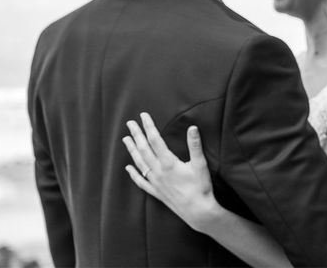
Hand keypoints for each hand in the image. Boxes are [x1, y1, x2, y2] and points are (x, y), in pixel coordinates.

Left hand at [122, 113, 222, 233]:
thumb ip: (195, 145)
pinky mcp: (156, 192)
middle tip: (129, 123)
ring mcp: (155, 182)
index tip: (143, 116)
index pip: (155, 140)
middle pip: (144, 149)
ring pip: (139, 163)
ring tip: (125, 139)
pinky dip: (133, 174)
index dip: (149, 126)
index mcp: (168, 163)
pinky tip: (128, 168)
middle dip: (136, 135)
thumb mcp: (200, 164)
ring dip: (132, 150)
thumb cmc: (201, 187)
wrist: (198, 211)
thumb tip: (192, 127)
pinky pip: (141, 181)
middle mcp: (158, 172)